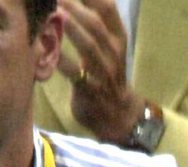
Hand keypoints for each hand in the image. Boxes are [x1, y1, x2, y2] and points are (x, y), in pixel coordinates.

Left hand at [57, 0, 142, 141]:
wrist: (118, 114)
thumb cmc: (106, 72)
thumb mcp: (110, 46)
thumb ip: (96, 21)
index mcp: (118, 38)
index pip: (108, 8)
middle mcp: (114, 54)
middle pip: (96, 24)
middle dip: (73, 7)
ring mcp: (104, 73)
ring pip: (89, 46)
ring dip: (70, 28)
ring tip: (53, 14)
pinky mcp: (90, 90)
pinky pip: (74, 72)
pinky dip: (60, 58)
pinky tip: (47, 46)